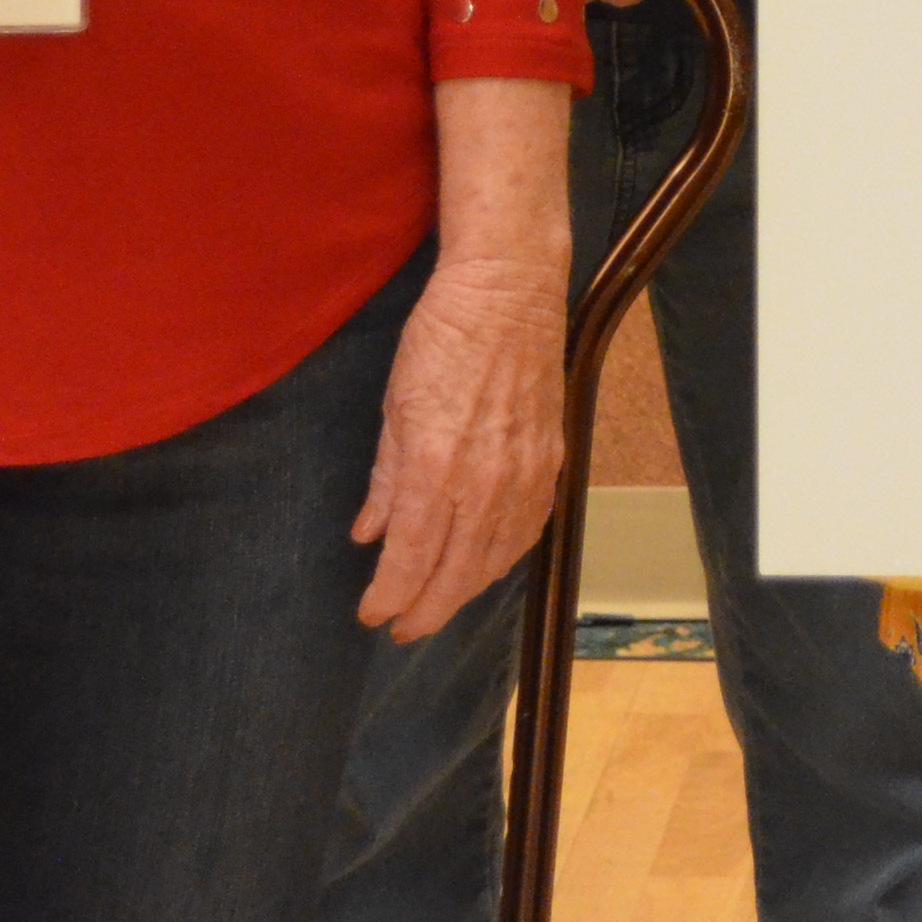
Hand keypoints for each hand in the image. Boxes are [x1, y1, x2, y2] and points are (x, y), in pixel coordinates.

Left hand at [356, 247, 569, 639]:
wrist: (509, 293)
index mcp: (433, 467)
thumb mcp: (394, 407)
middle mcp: (482, 482)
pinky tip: (486, 567)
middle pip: (453, 575)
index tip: (371, 615)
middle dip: (424, 610)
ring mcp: (523, 475)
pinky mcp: (551, 462)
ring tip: (437, 604)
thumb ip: (384, 479)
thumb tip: (370, 534)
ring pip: (494, 561)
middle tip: (401, 628)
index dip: (388, 597)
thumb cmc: (440, 339)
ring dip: (463, 592)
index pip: (408, 559)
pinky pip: (528, 531)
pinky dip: (504, 559)